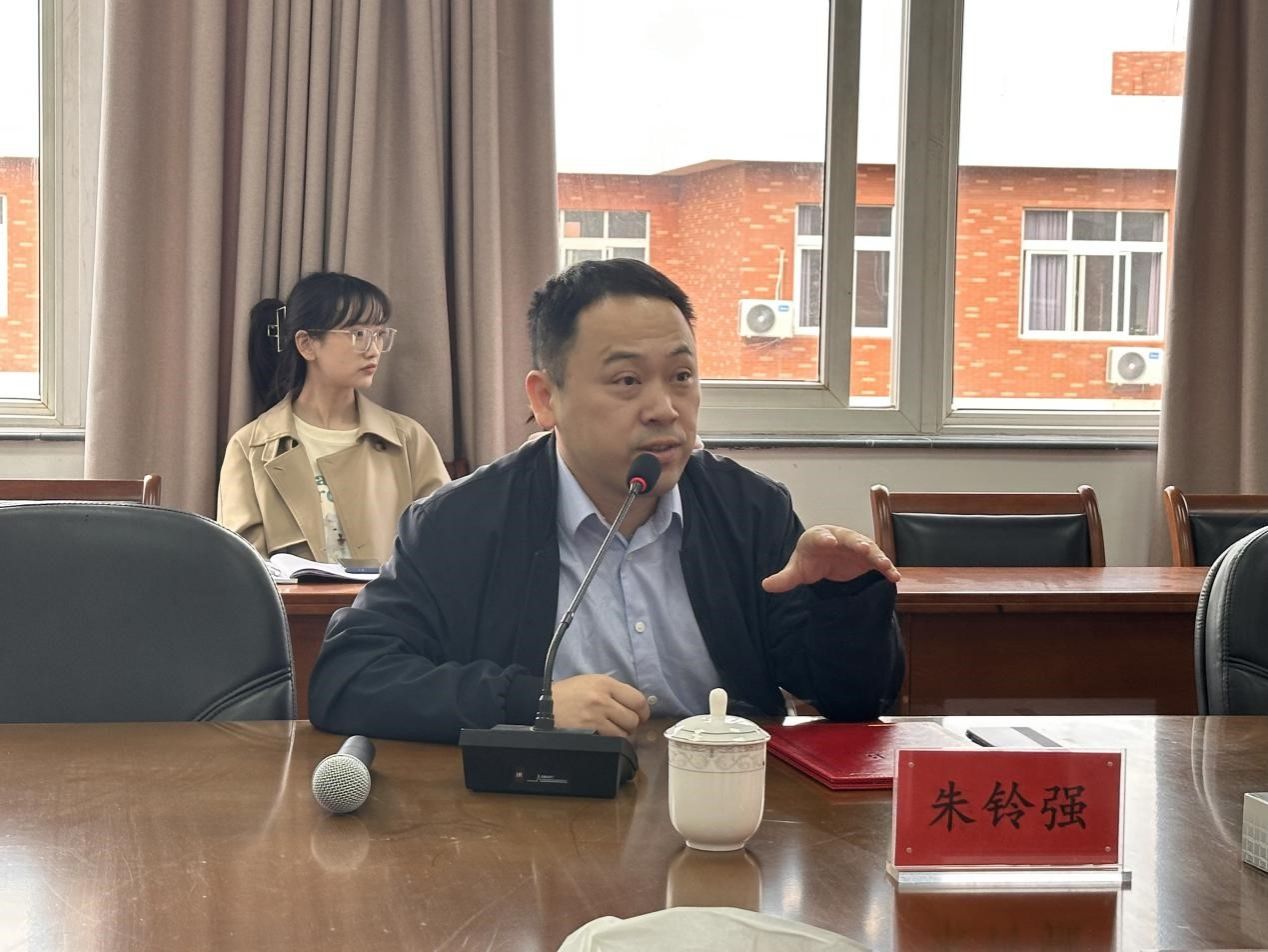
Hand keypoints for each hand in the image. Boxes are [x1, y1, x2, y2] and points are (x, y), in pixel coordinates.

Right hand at [552, 674, 650, 736]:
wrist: (543, 705)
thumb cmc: (568, 694)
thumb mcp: (591, 682)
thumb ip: (614, 691)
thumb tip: (637, 705)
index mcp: (605, 683)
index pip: (638, 700)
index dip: (643, 711)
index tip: (641, 715)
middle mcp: (602, 699)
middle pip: (633, 719)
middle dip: (631, 724)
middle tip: (623, 723)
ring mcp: (595, 718)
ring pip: (624, 733)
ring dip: (621, 734)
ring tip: (610, 729)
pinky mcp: (588, 733)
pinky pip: (611, 742)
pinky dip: (611, 742)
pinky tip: (602, 736)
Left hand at [762, 525, 900, 592]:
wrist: (824, 558)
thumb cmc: (809, 559)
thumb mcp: (797, 570)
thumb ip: (785, 578)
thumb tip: (766, 586)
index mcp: (818, 537)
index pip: (820, 536)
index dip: (824, 538)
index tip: (828, 541)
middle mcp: (840, 537)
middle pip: (849, 538)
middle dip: (857, 543)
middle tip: (863, 548)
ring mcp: (855, 546)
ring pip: (868, 549)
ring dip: (878, 556)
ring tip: (886, 565)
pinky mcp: (867, 558)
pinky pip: (878, 562)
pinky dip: (887, 568)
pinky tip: (895, 577)